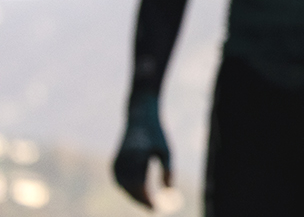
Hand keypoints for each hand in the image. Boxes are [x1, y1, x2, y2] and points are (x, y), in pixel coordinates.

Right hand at [112, 92, 171, 208]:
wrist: (139, 117)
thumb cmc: (156, 133)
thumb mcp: (166, 151)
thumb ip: (167, 171)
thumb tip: (169, 191)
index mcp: (137, 157)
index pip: (139, 185)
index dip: (147, 199)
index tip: (157, 208)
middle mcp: (124, 161)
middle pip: (130, 189)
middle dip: (141, 200)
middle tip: (154, 208)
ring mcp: (116, 162)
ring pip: (123, 186)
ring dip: (134, 196)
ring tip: (148, 202)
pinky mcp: (114, 162)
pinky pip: (119, 181)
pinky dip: (128, 189)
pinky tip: (138, 192)